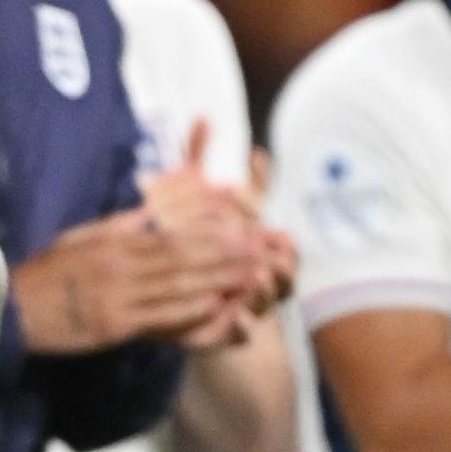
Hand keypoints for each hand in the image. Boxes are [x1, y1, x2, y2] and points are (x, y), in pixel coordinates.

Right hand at [22, 193, 282, 351]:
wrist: (9, 308)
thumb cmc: (45, 274)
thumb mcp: (81, 239)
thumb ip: (119, 226)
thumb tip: (151, 210)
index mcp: (114, 242)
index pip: (172, 235)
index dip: (210, 233)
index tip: (240, 229)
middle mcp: (120, 265)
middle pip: (183, 258)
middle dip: (224, 255)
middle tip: (260, 251)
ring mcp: (117, 295)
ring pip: (177, 286)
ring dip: (217, 281)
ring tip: (250, 278)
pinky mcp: (112, 325)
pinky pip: (158, 317)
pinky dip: (189, 312)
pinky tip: (215, 307)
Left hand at [140, 122, 292, 343]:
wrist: (170, 299)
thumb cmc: (186, 240)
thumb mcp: (185, 198)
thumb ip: (197, 160)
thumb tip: (203, 117)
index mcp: (253, 245)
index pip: (274, 235)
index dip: (275, 230)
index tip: (277, 230)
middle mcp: (255, 276)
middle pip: (280, 268)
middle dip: (280, 260)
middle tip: (275, 251)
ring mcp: (243, 305)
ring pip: (266, 299)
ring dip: (267, 290)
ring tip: (260, 278)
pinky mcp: (223, 332)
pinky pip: (238, 333)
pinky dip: (239, 326)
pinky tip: (234, 315)